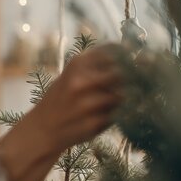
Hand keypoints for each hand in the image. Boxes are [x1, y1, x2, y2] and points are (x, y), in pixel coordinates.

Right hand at [0, 44, 125, 180]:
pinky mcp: (96, 123)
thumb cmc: (61, 99)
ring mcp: (90, 103)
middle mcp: (83, 81)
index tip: (137, 58)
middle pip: (124, 73)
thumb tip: (138, 57)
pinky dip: (118, 114)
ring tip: (112, 102)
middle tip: (132, 83)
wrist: (43, 129)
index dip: (129, 54)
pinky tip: (106, 115)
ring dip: (124, 98)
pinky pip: (119, 114)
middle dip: (131, 78)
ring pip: (124, 95)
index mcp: (77, 63)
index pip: (115, 51)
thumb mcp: (73, 74)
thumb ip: (99, 65)